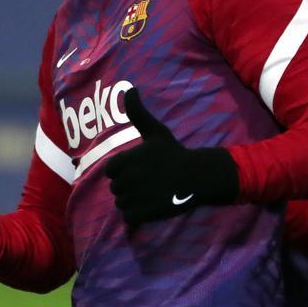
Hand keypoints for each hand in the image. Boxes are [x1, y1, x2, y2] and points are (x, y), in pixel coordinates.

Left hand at [102, 88, 239, 224]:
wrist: (197, 176)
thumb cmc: (174, 152)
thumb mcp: (155, 130)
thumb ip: (138, 112)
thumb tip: (130, 88)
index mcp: (126, 160)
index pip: (110, 170)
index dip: (121, 170)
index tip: (138, 169)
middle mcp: (128, 179)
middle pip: (115, 188)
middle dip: (128, 186)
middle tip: (148, 181)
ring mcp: (135, 197)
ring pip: (121, 203)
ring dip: (131, 201)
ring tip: (149, 194)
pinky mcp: (144, 213)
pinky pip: (129, 218)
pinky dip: (136, 216)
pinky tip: (149, 206)